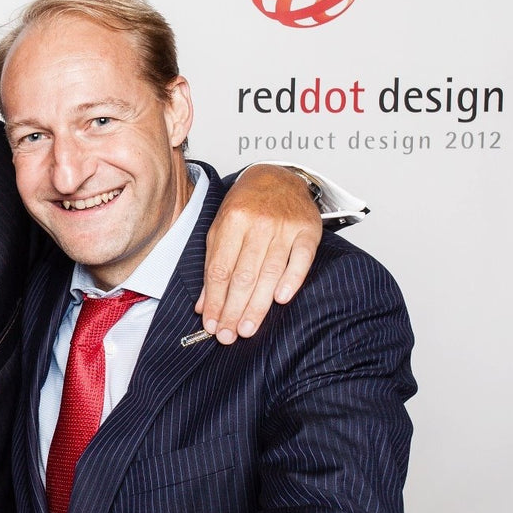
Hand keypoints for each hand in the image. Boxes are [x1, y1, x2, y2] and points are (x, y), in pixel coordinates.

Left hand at [196, 164, 321, 343]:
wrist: (278, 176)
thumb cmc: (246, 205)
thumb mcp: (220, 229)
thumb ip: (212, 265)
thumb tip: (203, 304)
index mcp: (232, 221)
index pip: (220, 269)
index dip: (214, 300)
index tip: (211, 323)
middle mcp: (258, 223)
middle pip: (243, 275)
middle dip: (233, 310)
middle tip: (227, 335)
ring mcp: (285, 226)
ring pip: (269, 273)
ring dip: (257, 305)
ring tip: (246, 328)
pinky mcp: (308, 230)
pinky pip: (301, 259)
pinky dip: (291, 280)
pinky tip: (280, 300)